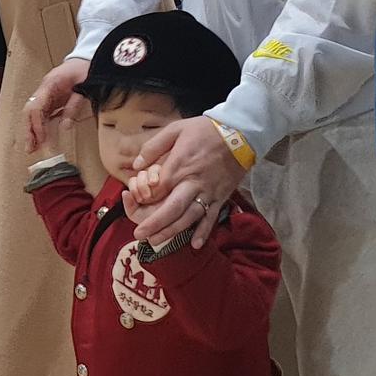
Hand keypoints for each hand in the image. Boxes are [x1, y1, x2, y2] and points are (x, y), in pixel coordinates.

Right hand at [23, 58, 90, 153]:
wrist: (87, 58)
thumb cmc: (86, 69)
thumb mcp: (84, 88)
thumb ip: (73, 106)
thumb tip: (64, 126)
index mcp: (49, 84)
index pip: (36, 107)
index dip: (37, 125)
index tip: (41, 139)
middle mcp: (44, 89)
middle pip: (29, 111)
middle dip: (29, 130)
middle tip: (31, 148)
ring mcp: (46, 92)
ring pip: (33, 113)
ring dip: (32, 130)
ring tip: (34, 147)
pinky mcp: (51, 97)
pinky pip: (42, 112)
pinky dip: (40, 125)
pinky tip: (42, 137)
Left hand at [125, 116, 242, 249]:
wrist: (240, 133)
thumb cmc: (205, 130)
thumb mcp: (175, 129)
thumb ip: (153, 147)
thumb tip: (137, 165)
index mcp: (178, 166)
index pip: (157, 189)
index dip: (145, 199)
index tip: (135, 203)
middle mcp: (192, 183)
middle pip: (171, 209)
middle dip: (154, 224)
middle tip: (139, 236)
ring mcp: (208, 192)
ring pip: (189, 217)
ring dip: (173, 232)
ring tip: (157, 242)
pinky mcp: (221, 197)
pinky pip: (211, 218)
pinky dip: (204, 232)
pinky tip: (195, 245)